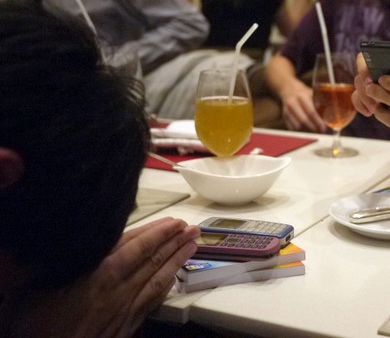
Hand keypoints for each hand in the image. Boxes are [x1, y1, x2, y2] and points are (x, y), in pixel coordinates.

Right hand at [6, 218, 199, 337]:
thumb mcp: (45, 282)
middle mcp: (119, 289)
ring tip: (193, 244)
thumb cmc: (39, 323)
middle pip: (153, 260)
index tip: (173, 221)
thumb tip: (87, 238)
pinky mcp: (127, 327)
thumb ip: (73, 258)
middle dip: (175, 241)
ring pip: (159, 279)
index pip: (137, 246)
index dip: (157, 232)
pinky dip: (166, 286)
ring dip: (178, 260)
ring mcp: (126, 309)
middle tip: (193, 228)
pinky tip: (174, 277)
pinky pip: (153, 301)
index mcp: (100, 273)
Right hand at [280, 81, 326, 132]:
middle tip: (322, 131)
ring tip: (316, 130)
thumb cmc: (305, 93)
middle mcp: (293, 103)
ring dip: (308, 130)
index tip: (325, 128)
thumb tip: (333, 117)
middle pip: (304, 120)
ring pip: (298, 126)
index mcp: (302, 96)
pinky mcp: (284, 117)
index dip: (319, 121)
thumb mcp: (313, 94)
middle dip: (314, 128)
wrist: (288, 89)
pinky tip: (308, 129)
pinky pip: (293, 128)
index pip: (311, 112)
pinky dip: (301, 131)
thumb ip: (321, 104)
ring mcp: (287, 111)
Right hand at [351, 53, 389, 116]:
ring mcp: (370, 82)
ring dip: (363, 97)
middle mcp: (376, 69)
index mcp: (388, 61)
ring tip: (373, 109)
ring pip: (358, 85)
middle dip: (364, 85)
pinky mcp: (366, 95)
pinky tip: (368, 112)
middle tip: (372, 95)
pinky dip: (360, 105)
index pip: (370, 55)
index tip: (372, 79)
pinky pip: (357, 98)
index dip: (367, 66)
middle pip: (361, 71)